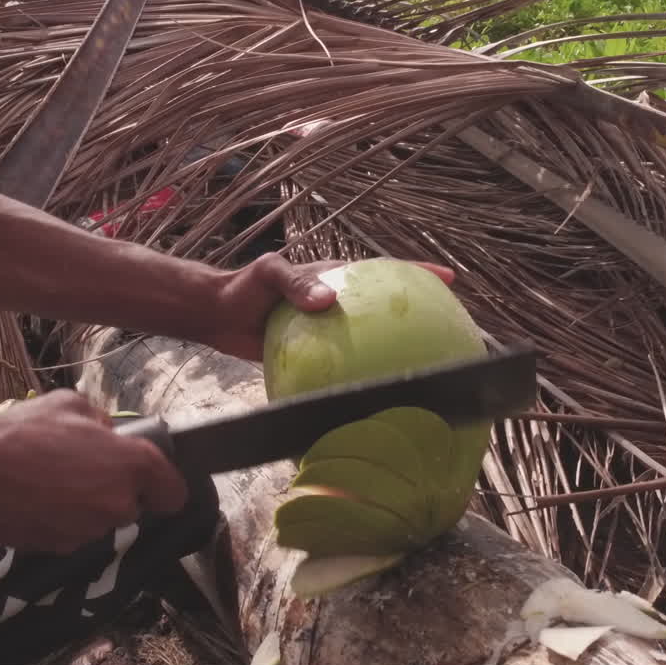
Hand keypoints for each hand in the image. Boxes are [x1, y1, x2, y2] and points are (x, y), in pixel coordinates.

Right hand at [0, 390, 185, 554]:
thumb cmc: (18, 433)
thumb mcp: (69, 404)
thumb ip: (101, 422)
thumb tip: (107, 433)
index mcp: (132, 465)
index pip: (173, 492)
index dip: (162, 484)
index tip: (147, 476)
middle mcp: (118, 504)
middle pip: (133, 505)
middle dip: (115, 490)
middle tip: (81, 467)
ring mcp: (88, 531)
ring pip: (100, 519)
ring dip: (84, 504)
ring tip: (47, 478)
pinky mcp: (58, 548)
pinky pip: (71, 531)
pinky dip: (59, 518)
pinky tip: (32, 497)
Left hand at [206, 252, 455, 360]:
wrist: (215, 314)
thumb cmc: (243, 286)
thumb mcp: (269, 275)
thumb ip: (296, 286)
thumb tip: (328, 300)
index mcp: (334, 275)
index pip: (382, 270)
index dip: (417, 273)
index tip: (449, 279)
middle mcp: (338, 300)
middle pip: (384, 305)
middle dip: (418, 311)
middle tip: (450, 326)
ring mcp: (329, 328)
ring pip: (370, 336)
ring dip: (394, 347)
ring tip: (423, 364)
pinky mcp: (315, 352)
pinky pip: (345, 362)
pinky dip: (360, 373)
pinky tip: (372, 393)